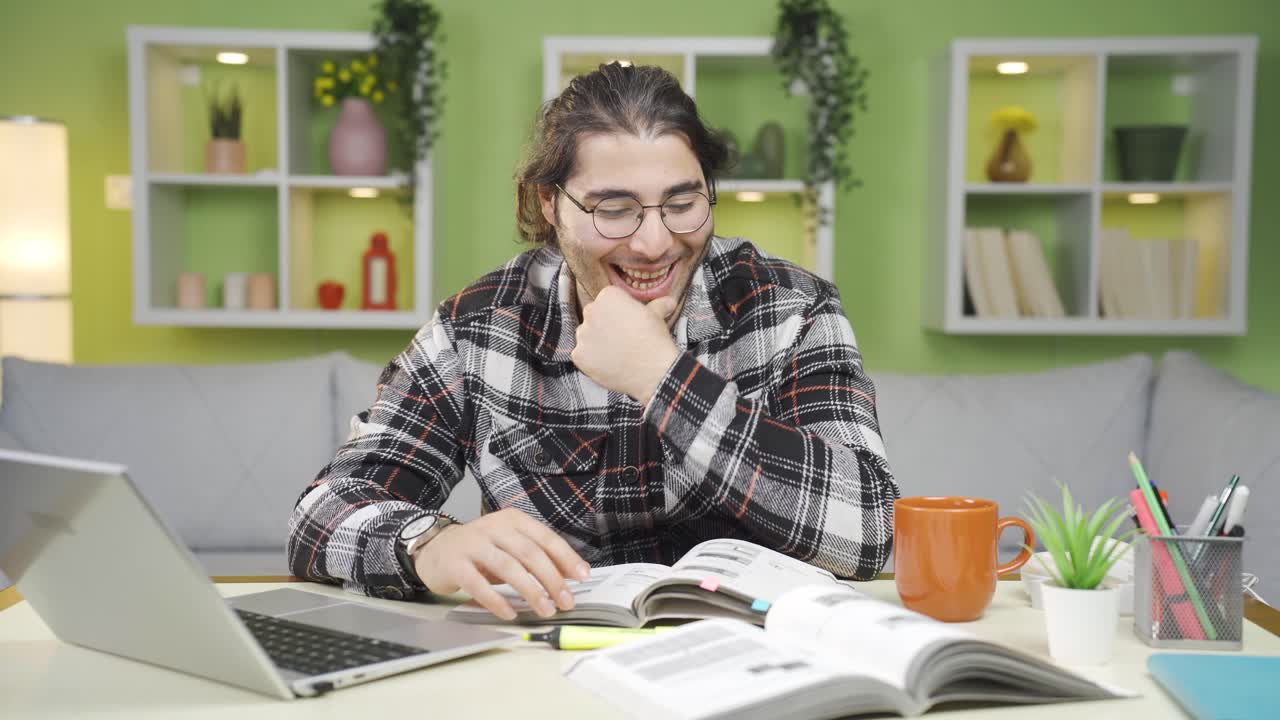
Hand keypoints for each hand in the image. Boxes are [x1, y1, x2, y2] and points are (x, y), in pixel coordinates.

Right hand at [412, 507, 589, 620]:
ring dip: (531, 591)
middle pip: (530, 553)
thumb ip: (536, 555)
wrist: (435, 549)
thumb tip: (569, 575)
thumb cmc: (479, 550)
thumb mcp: (510, 545)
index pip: (546, 538)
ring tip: (544, 609)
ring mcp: (473, 545)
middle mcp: (494, 528)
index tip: (582, 577)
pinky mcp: (455, 564)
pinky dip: (497, 601)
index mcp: (513, 521)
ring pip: (509, 568)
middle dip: (552, 580)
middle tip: (566, 601)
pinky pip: (479, 585)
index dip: (566, 558)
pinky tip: (509, 613)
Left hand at [572, 286, 680, 404]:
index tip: (628, 322)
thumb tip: (669, 302)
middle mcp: (590, 311)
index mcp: (608, 296)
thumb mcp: (657, 317)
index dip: (619, 311)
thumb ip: (658, 305)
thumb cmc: (654, 340)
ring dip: (596, 341)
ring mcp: (582, 334)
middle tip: (622, 338)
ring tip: (616, 353)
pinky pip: (581, 355)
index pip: (608, 300)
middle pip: (594, 315)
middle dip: (604, 324)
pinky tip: (608, 364)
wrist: (652, 371)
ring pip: (586, 335)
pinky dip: (591, 360)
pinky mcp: (578, 355)